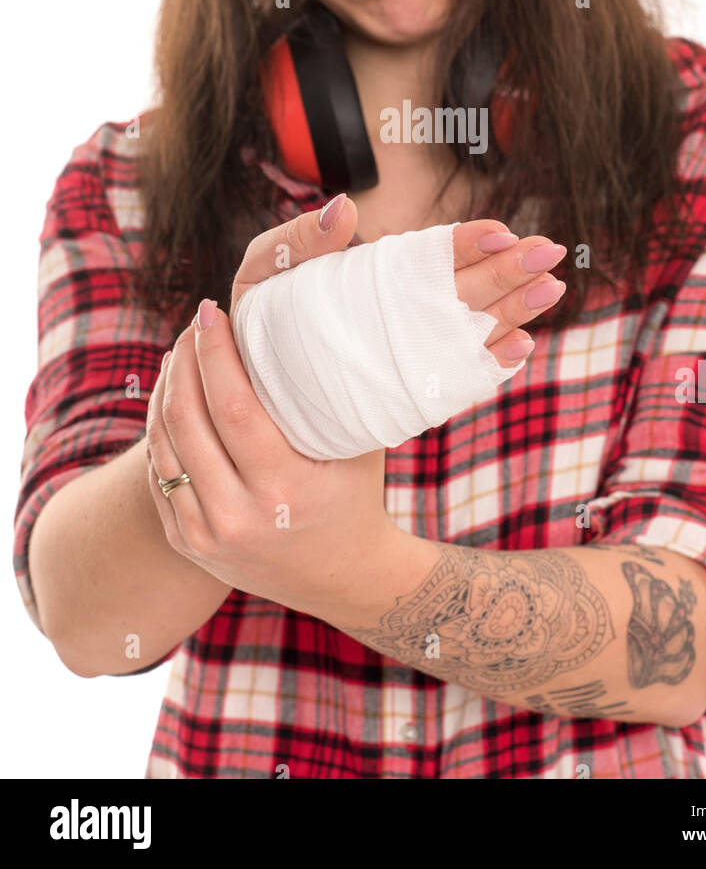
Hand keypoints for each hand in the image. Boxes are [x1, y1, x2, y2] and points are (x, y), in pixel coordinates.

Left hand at [145, 200, 566, 614]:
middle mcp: (238, 518)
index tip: (212, 311)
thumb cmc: (357, 496)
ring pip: (165, 447)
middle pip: (190, 422)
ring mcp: (207, 536)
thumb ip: (350, 390)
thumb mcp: (361, 446)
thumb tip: (366, 304)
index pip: (234, 409)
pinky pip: (159, 475)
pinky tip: (174, 397)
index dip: (217, 354)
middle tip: (195, 323)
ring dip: (167, 391)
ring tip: (182, 351)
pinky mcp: (188, 542)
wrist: (342, 581)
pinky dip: (161, 430)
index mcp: (285, 490)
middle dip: (185, 362)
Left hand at [231, 195, 567, 367]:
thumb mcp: (266, 275)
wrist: (249, 402)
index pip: (431, 253)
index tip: (499, 231)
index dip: (465, 241)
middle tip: (549, 253)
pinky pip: (455, 377)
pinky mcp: (406, 391)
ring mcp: (407, 351)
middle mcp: (400, 310)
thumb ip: (299, 239)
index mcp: (377, 276)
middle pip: (465, 285)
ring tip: (549, 289)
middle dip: (509, 268)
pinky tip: (518, 348)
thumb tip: (347, 212)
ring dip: (513, 306)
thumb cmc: (254, 330)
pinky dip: (488, 363)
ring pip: (472, 324)